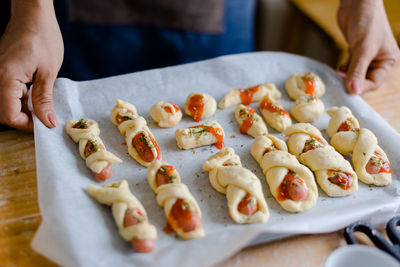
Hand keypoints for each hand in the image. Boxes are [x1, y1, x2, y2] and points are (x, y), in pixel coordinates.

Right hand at [0, 0, 62, 130]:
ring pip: (6, 103)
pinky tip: (35, 95)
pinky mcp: (1, 70)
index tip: (45, 125)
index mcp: (6, 79)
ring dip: (23, 109)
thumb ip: (44, 99)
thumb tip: (48, 122)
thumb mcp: (48, 72)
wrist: (33, 14)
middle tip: (45, 118)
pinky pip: (7, 91)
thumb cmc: (42, 38)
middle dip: (25, 119)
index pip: (9, 116)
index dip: (27, 125)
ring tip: (43, 106)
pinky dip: (20, 98)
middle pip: (5, 111)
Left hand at [337, 0, 399, 93]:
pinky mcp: (356, 52)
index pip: (374, 83)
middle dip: (351, 82)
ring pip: (355, 75)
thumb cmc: (367, 22)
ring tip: (337, 76)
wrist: (357, 2)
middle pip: (364, 81)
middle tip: (338, 83)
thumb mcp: (363, 49)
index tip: (347, 90)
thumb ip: (357, 71)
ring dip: (345, 77)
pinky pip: (349, 68)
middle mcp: (380, 61)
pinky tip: (337, 70)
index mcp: (389, 61)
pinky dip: (343, 70)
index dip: (360, 88)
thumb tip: (354, 91)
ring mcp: (367, 57)